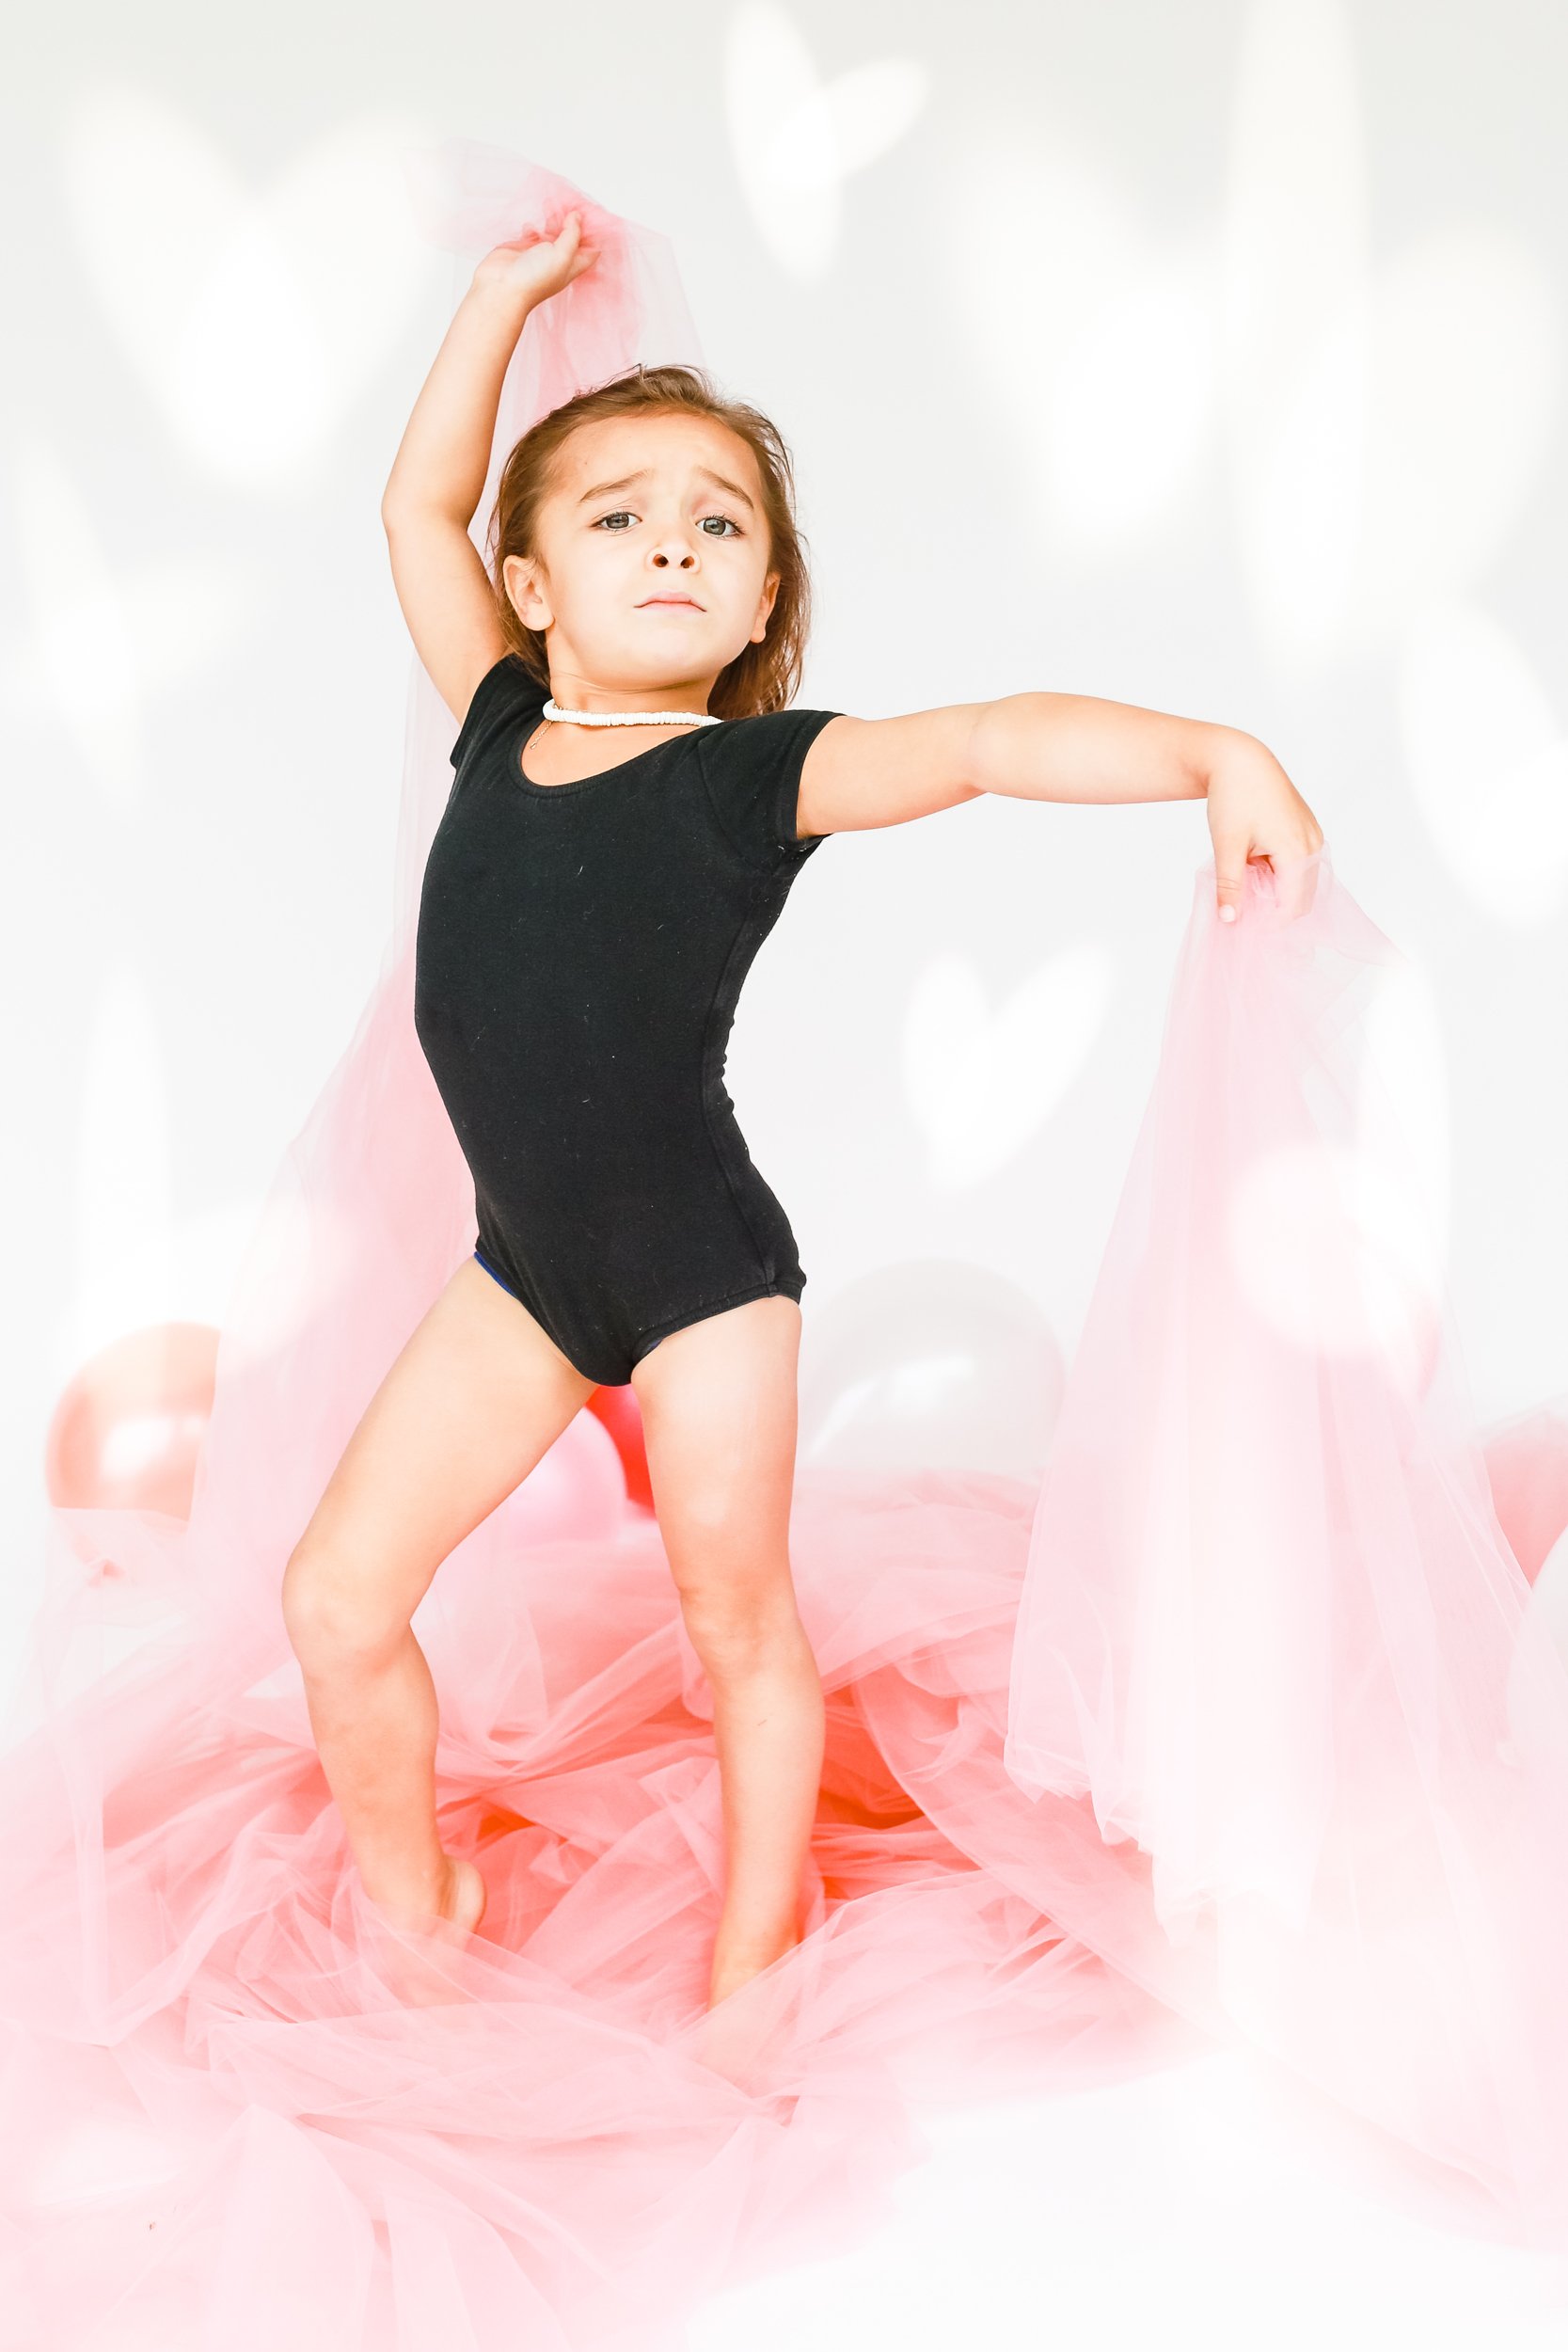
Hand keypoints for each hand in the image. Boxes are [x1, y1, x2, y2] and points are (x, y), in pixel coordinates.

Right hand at [471, 209, 599, 308]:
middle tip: (570, 201)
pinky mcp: (524, 248)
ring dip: (553, 218)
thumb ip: (572, 234)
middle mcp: (558, 259)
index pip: (590, 248)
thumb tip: (577, 216)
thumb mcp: (562, 255)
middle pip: (572, 236)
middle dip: (573, 219)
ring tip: (551, 203)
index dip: (593, 232)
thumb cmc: (534, 277)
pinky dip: (533, 226)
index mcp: (572, 265)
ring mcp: (540, 253)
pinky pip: (533, 232)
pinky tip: (530, 228)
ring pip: (552, 231)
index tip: (592, 213)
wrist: (502, 286)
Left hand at [1206, 737, 1324, 922]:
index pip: (1292, 906)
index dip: (1270, 924)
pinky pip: (1298, 865)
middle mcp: (1313, 844)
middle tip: (1242, 914)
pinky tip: (1253, 869)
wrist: (1240, 759)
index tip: (1244, 930)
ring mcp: (1313, 836)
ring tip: (1245, 887)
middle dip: (1274, 911)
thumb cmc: (1234, 796)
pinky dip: (1279, 875)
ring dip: (1276, 892)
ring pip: (1300, 882)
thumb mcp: (1227, 845)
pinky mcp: (1306, 830)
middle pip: (1301, 898)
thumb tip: (1229, 920)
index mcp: (1298, 850)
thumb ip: (1230, 886)